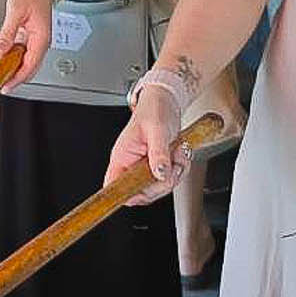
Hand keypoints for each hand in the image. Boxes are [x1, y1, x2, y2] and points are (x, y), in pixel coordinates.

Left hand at [0, 0, 58, 89]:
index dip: (17, 79)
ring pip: (24, 60)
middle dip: (13, 76)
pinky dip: (10, 52)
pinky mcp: (32, 37)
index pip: (30, 66)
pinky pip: (21, 51)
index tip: (6, 86)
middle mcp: (41, 42)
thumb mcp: (16, 11)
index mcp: (41, 39)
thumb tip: (0, 50)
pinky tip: (2, 45)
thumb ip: (8, 32)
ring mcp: (37, 41)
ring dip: (10, 62)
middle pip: (28, 68)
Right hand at [106, 81, 186, 202]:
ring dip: (176, 172)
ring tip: (177, 151)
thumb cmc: (154, 110)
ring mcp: (146, 167)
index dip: (128, 195)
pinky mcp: (159, 166)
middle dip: (163, 181)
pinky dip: (181, 168)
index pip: (115, 186)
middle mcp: (132, 165)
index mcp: (122, 158)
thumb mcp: (157, 129)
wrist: (166, 101)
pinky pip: (171, 178)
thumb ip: (158, 153)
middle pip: (143, 193)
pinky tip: (180, 153)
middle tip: (172, 163)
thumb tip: (160, 174)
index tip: (145, 191)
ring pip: (160, 187)